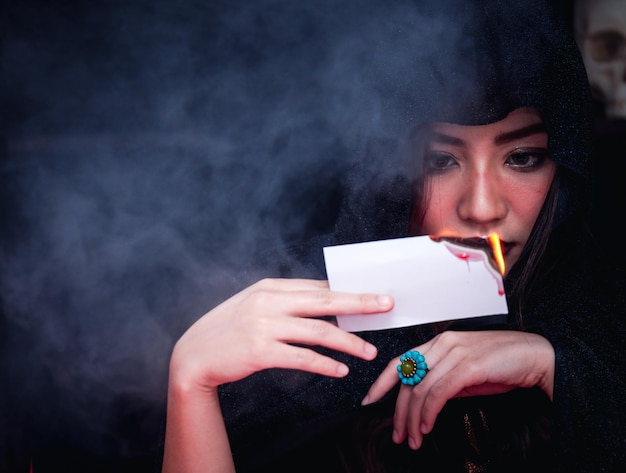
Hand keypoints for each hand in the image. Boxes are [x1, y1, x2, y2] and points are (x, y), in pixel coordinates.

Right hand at [169, 278, 393, 392]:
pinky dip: (325, 364)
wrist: (192, 355)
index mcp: (269, 287)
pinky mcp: (259, 351)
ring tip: (370, 351)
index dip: (349, 291)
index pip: (318, 287)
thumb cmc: (228, 328)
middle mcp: (268, 302)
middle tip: (387, 306)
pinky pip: (301, 358)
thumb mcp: (254, 304)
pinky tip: (341, 370)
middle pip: (325, 301)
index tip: (374, 295)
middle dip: (360, 303)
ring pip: (318, 331)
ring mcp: (263, 326)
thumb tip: (327, 300)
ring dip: (348, 341)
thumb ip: (286, 301)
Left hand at [362, 330, 554, 449]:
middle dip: (397, 410)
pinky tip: (426, 427)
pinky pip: (439, 392)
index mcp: (439, 343)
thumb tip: (424, 401)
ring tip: (412, 438)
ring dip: (412, 418)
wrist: (537, 356)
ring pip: (420, 388)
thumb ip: (444, 381)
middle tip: (397, 434)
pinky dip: (428, 412)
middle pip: (407, 379)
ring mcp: (455, 353)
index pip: (400, 361)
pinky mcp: (468, 366)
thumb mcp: (466, 373)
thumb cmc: (503, 365)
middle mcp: (443, 344)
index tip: (369, 401)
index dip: (382, 382)